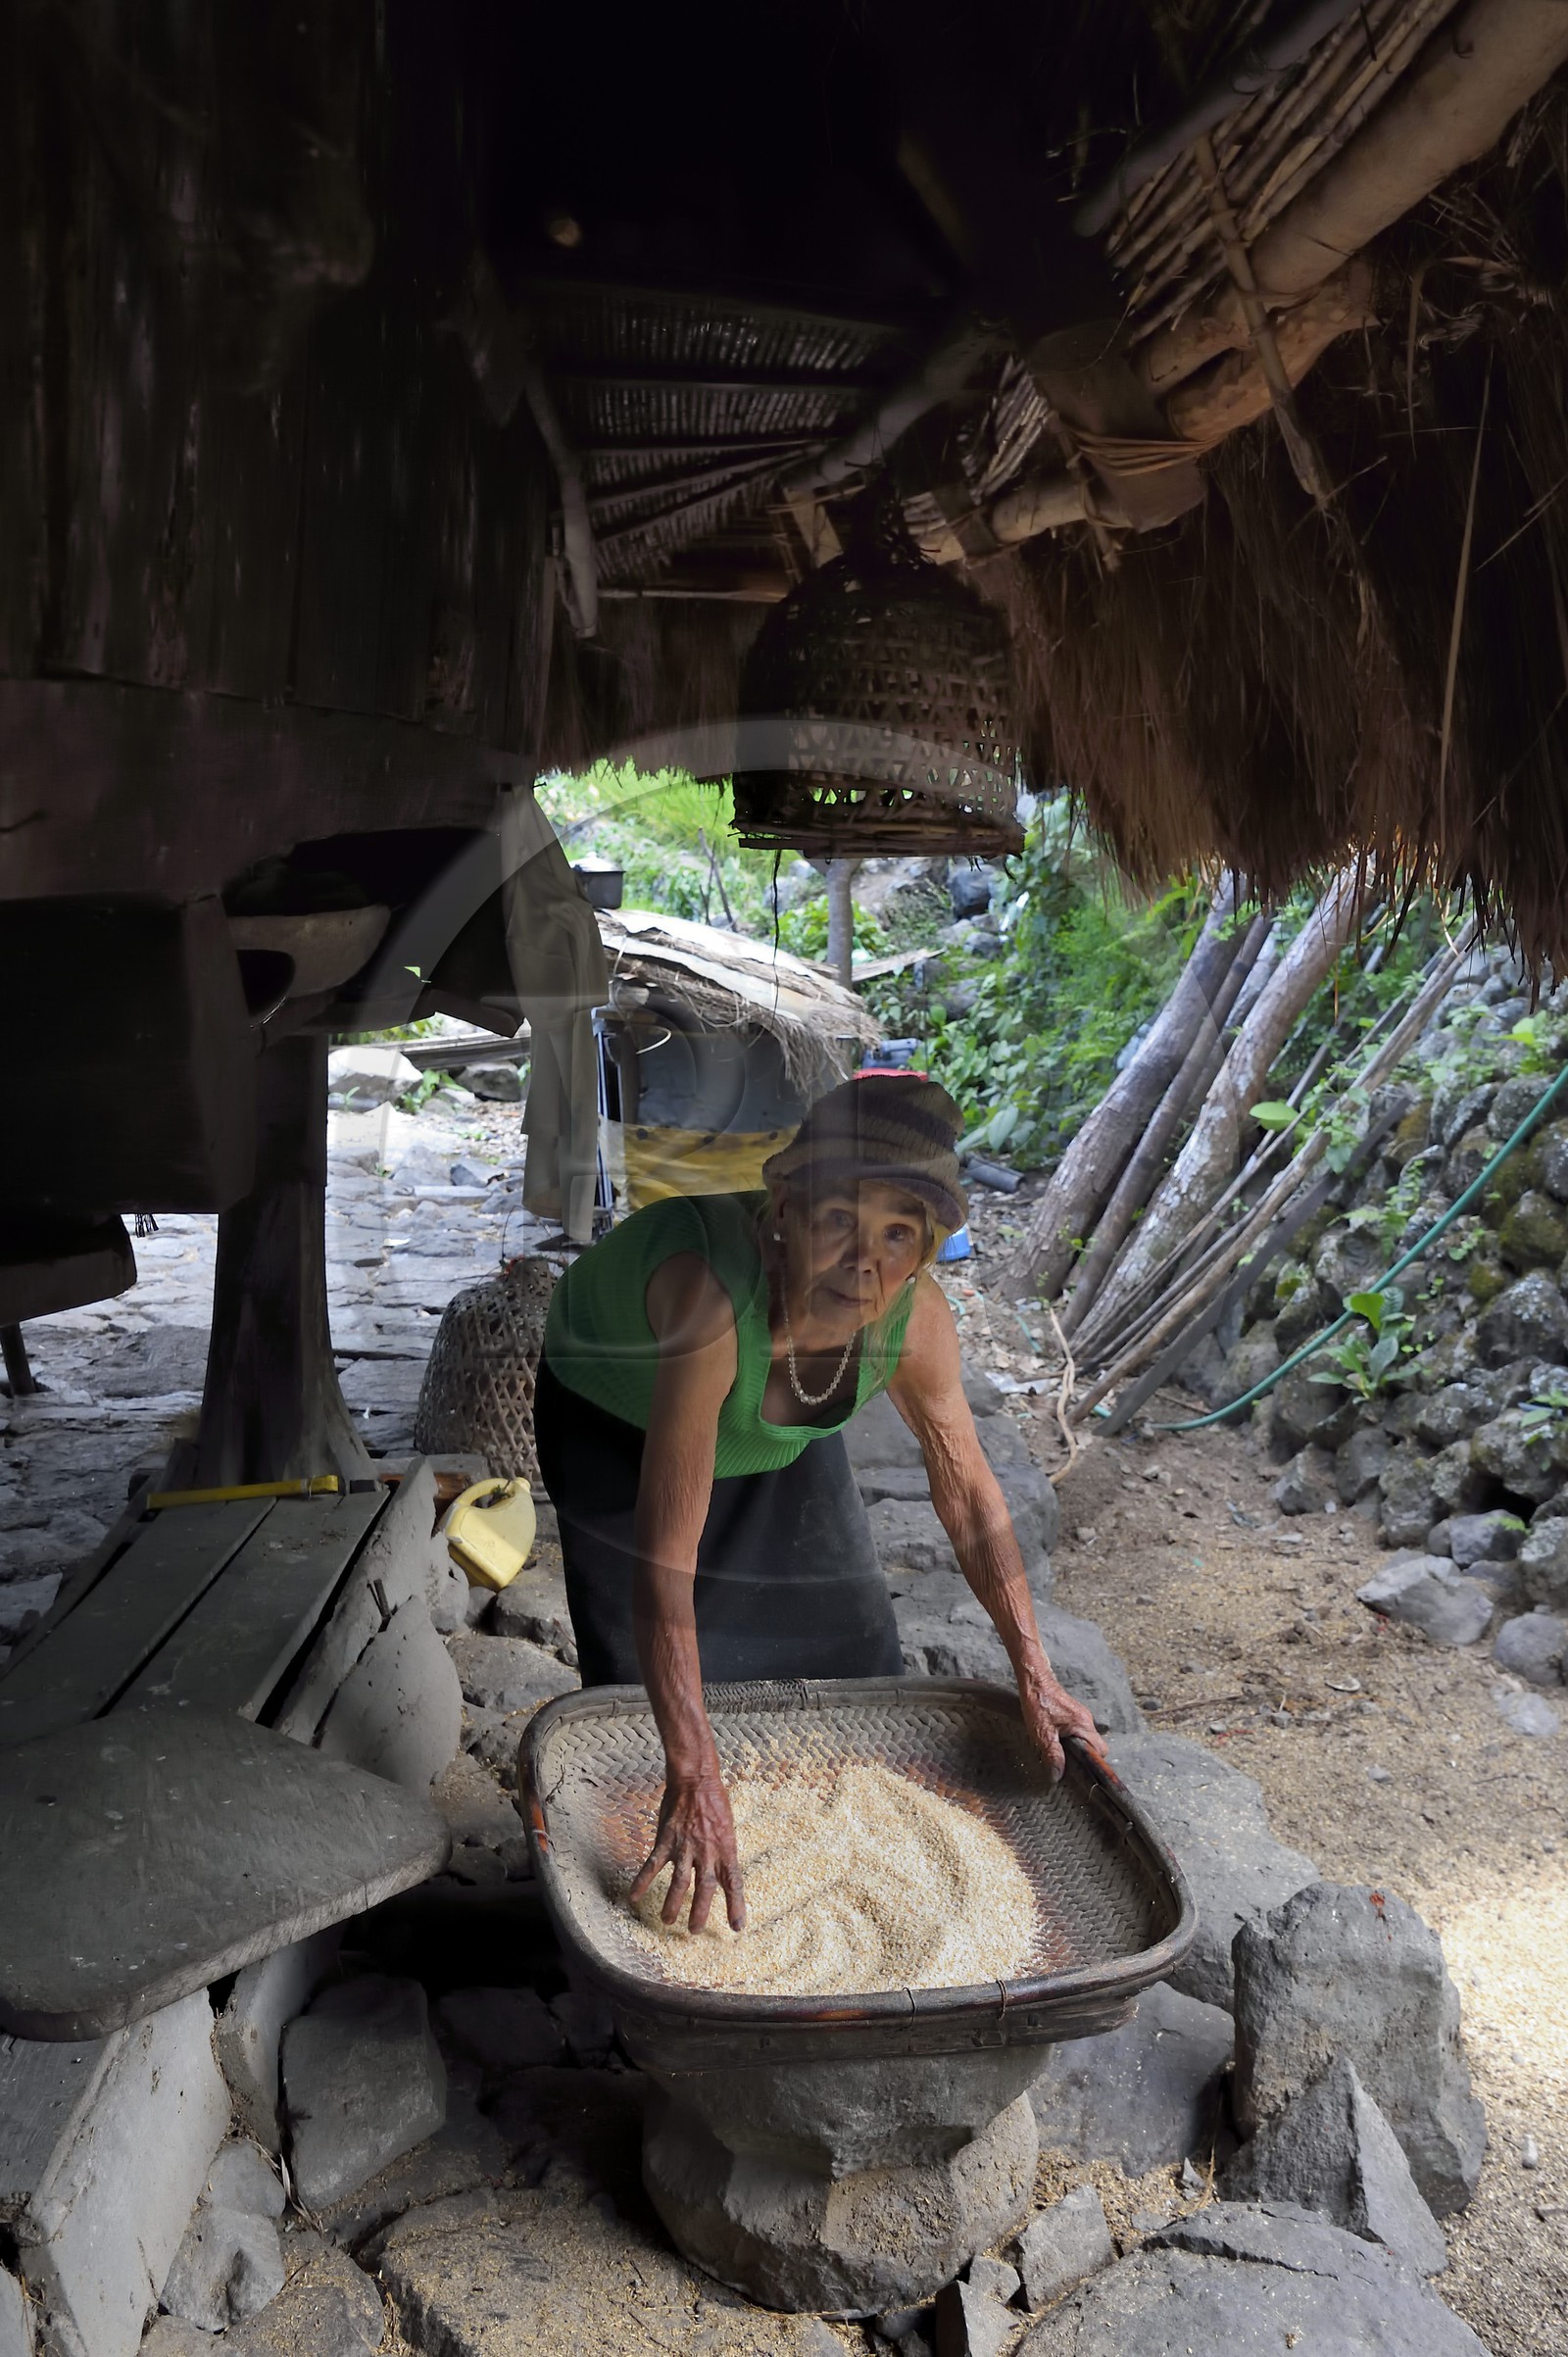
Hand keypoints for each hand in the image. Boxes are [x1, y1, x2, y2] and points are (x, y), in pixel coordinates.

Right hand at [628, 1766, 746, 1932]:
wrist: (695, 1779)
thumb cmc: (715, 1801)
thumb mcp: (727, 1828)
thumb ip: (722, 1851)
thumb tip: (721, 1872)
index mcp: (726, 1849)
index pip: (734, 1883)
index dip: (736, 1906)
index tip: (738, 1927)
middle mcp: (707, 1852)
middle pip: (705, 1889)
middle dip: (700, 1913)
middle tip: (694, 1931)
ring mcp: (685, 1847)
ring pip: (679, 1883)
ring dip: (673, 1905)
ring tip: (667, 1921)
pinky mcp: (666, 1841)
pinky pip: (652, 1865)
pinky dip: (642, 1882)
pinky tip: (633, 1897)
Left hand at [1019, 1669, 1109, 1781]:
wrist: (1034, 1680)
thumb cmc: (1038, 1704)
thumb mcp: (1043, 1734)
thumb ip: (1053, 1755)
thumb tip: (1058, 1776)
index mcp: (1084, 1725)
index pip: (1101, 1750)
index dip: (1093, 1764)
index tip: (1081, 1772)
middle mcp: (1086, 1720)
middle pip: (1094, 1746)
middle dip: (1083, 1758)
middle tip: (1068, 1765)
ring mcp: (1080, 1716)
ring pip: (1085, 1739)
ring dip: (1075, 1749)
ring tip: (1060, 1755)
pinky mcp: (1072, 1714)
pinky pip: (1078, 1732)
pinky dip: (1071, 1740)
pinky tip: (1056, 1743)